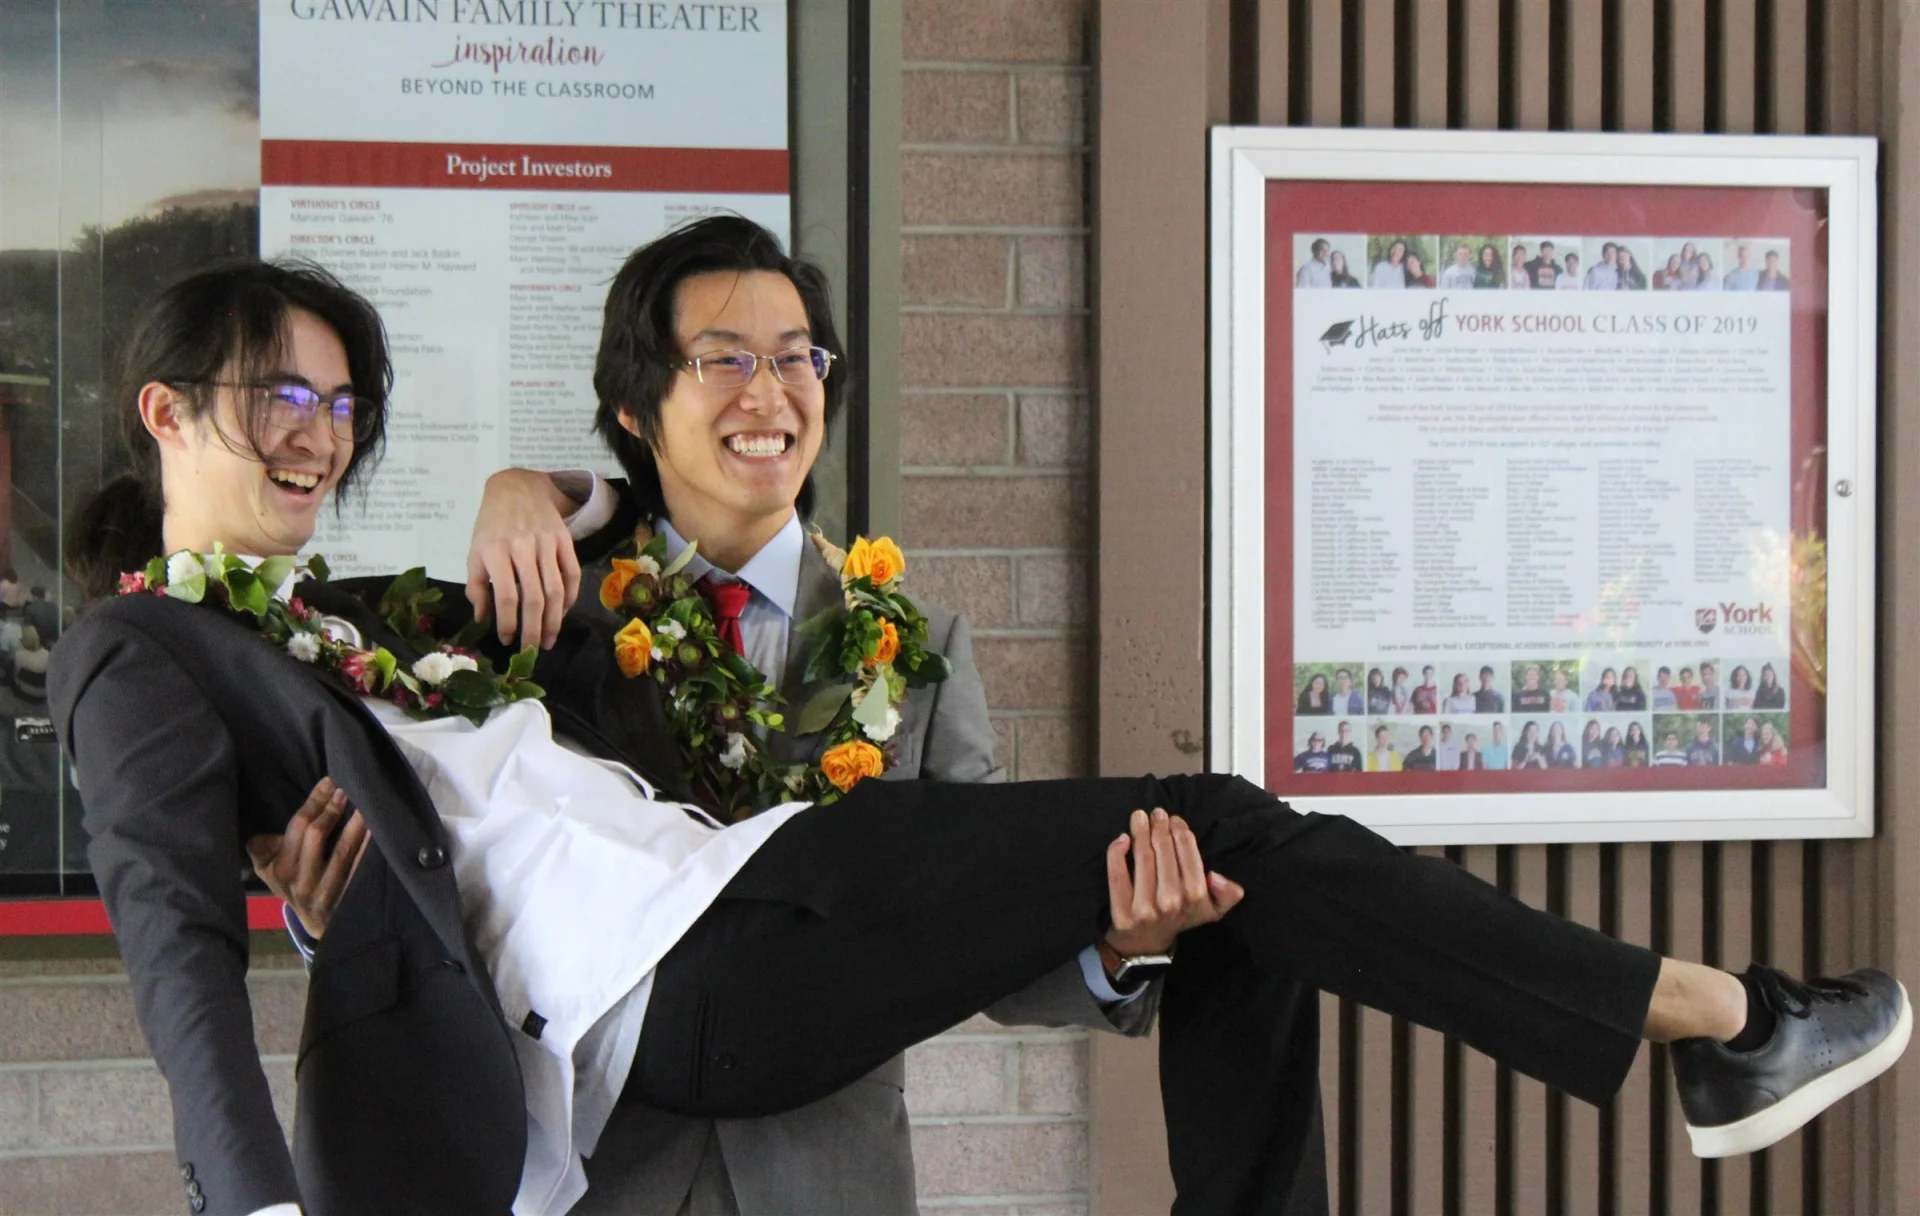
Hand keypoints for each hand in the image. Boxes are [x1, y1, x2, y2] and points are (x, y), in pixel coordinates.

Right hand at [245, 778, 368, 940]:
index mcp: (279, 870)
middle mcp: (299, 881)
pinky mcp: (346, 901)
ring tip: (364, 802)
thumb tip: (261, 833)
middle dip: (332, 808)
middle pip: (315, 835)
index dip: (314, 801)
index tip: (329, 781)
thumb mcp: (269, 872)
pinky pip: (358, 870)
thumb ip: (263, 850)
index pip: (296, 827)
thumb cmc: (294, 886)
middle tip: (346, 787)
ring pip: (340, 852)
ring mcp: (324, 893)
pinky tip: (376, 831)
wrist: (318, 925)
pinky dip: (368, 849)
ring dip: (354, 824)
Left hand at [465, 468, 582, 649]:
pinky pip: (572, 574)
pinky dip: (570, 598)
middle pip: (533, 597)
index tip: (507, 640)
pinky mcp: (565, 540)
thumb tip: (482, 619)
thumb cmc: (491, 525)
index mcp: (495, 551)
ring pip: (556, 590)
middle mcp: (522, 547)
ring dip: (554, 620)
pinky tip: (562, 613)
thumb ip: (476, 586)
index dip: (507, 622)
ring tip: (549, 639)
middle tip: (532, 650)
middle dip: (534, 629)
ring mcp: (547, 543)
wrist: (517, 488)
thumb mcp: (475, 551)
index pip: (505, 595)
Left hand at [1102, 807, 1244, 961]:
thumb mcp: (1213, 910)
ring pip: (1142, 859)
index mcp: (1196, 898)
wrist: (1146, 944)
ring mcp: (1145, 909)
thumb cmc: (1181, 916)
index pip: (1188, 853)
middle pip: (1163, 851)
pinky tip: (1122, 839)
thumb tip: (1216, 876)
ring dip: (1139, 832)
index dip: (1180, 831)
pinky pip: (1117, 876)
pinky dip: (1116, 853)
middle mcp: (1171, 903)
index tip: (1174, 819)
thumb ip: (1228, 895)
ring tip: (1139, 816)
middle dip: (1159, 826)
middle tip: (1156, 813)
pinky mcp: (1121, 913)